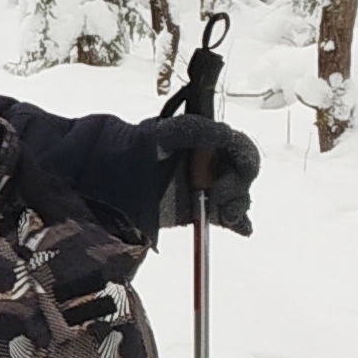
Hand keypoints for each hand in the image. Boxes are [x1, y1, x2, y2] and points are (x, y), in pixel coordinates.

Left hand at [146, 113, 257, 236]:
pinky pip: (226, 217)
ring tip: (227, 214)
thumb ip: (193, 129)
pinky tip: (242, 228)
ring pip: (237, 197)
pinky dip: (238, 223)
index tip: (240, 167)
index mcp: (206, 141)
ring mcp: (207, 188)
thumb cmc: (136, 149)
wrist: (113, 179)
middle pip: (241, 174)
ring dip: (239, 206)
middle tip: (219, 195)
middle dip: (238, 185)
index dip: (244, 156)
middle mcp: (210, 164)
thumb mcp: (162, 133)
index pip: (237, 146)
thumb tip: (226, 133)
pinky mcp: (201, 211)